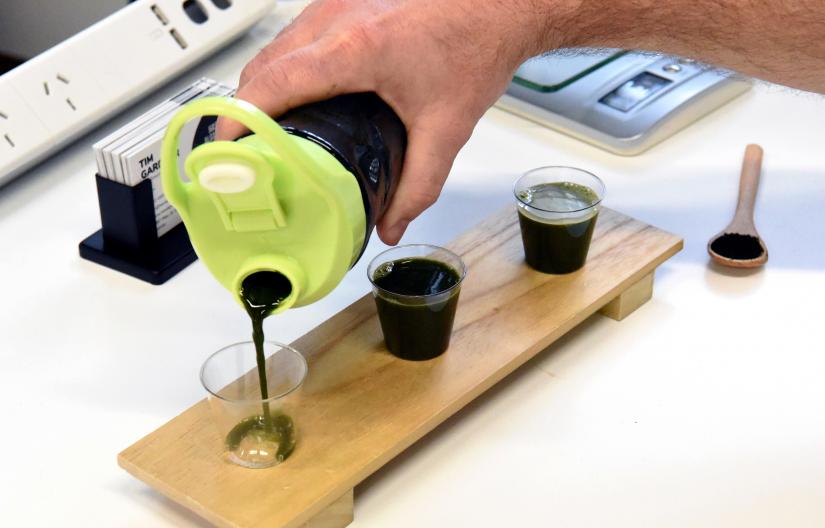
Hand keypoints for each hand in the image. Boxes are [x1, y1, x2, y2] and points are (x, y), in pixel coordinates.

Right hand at [217, 0, 545, 243]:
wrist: (500, 5)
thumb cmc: (477, 46)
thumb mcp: (447, 129)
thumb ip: (419, 185)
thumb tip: (393, 222)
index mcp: (356, 50)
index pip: (272, 83)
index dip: (238, 119)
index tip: (226, 150)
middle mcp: (336, 19)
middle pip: (262, 65)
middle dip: (244, 109)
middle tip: (247, 152)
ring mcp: (335, 4)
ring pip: (275, 47)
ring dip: (263, 87)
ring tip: (269, 131)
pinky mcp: (342, 2)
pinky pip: (294, 35)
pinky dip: (284, 67)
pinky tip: (298, 97)